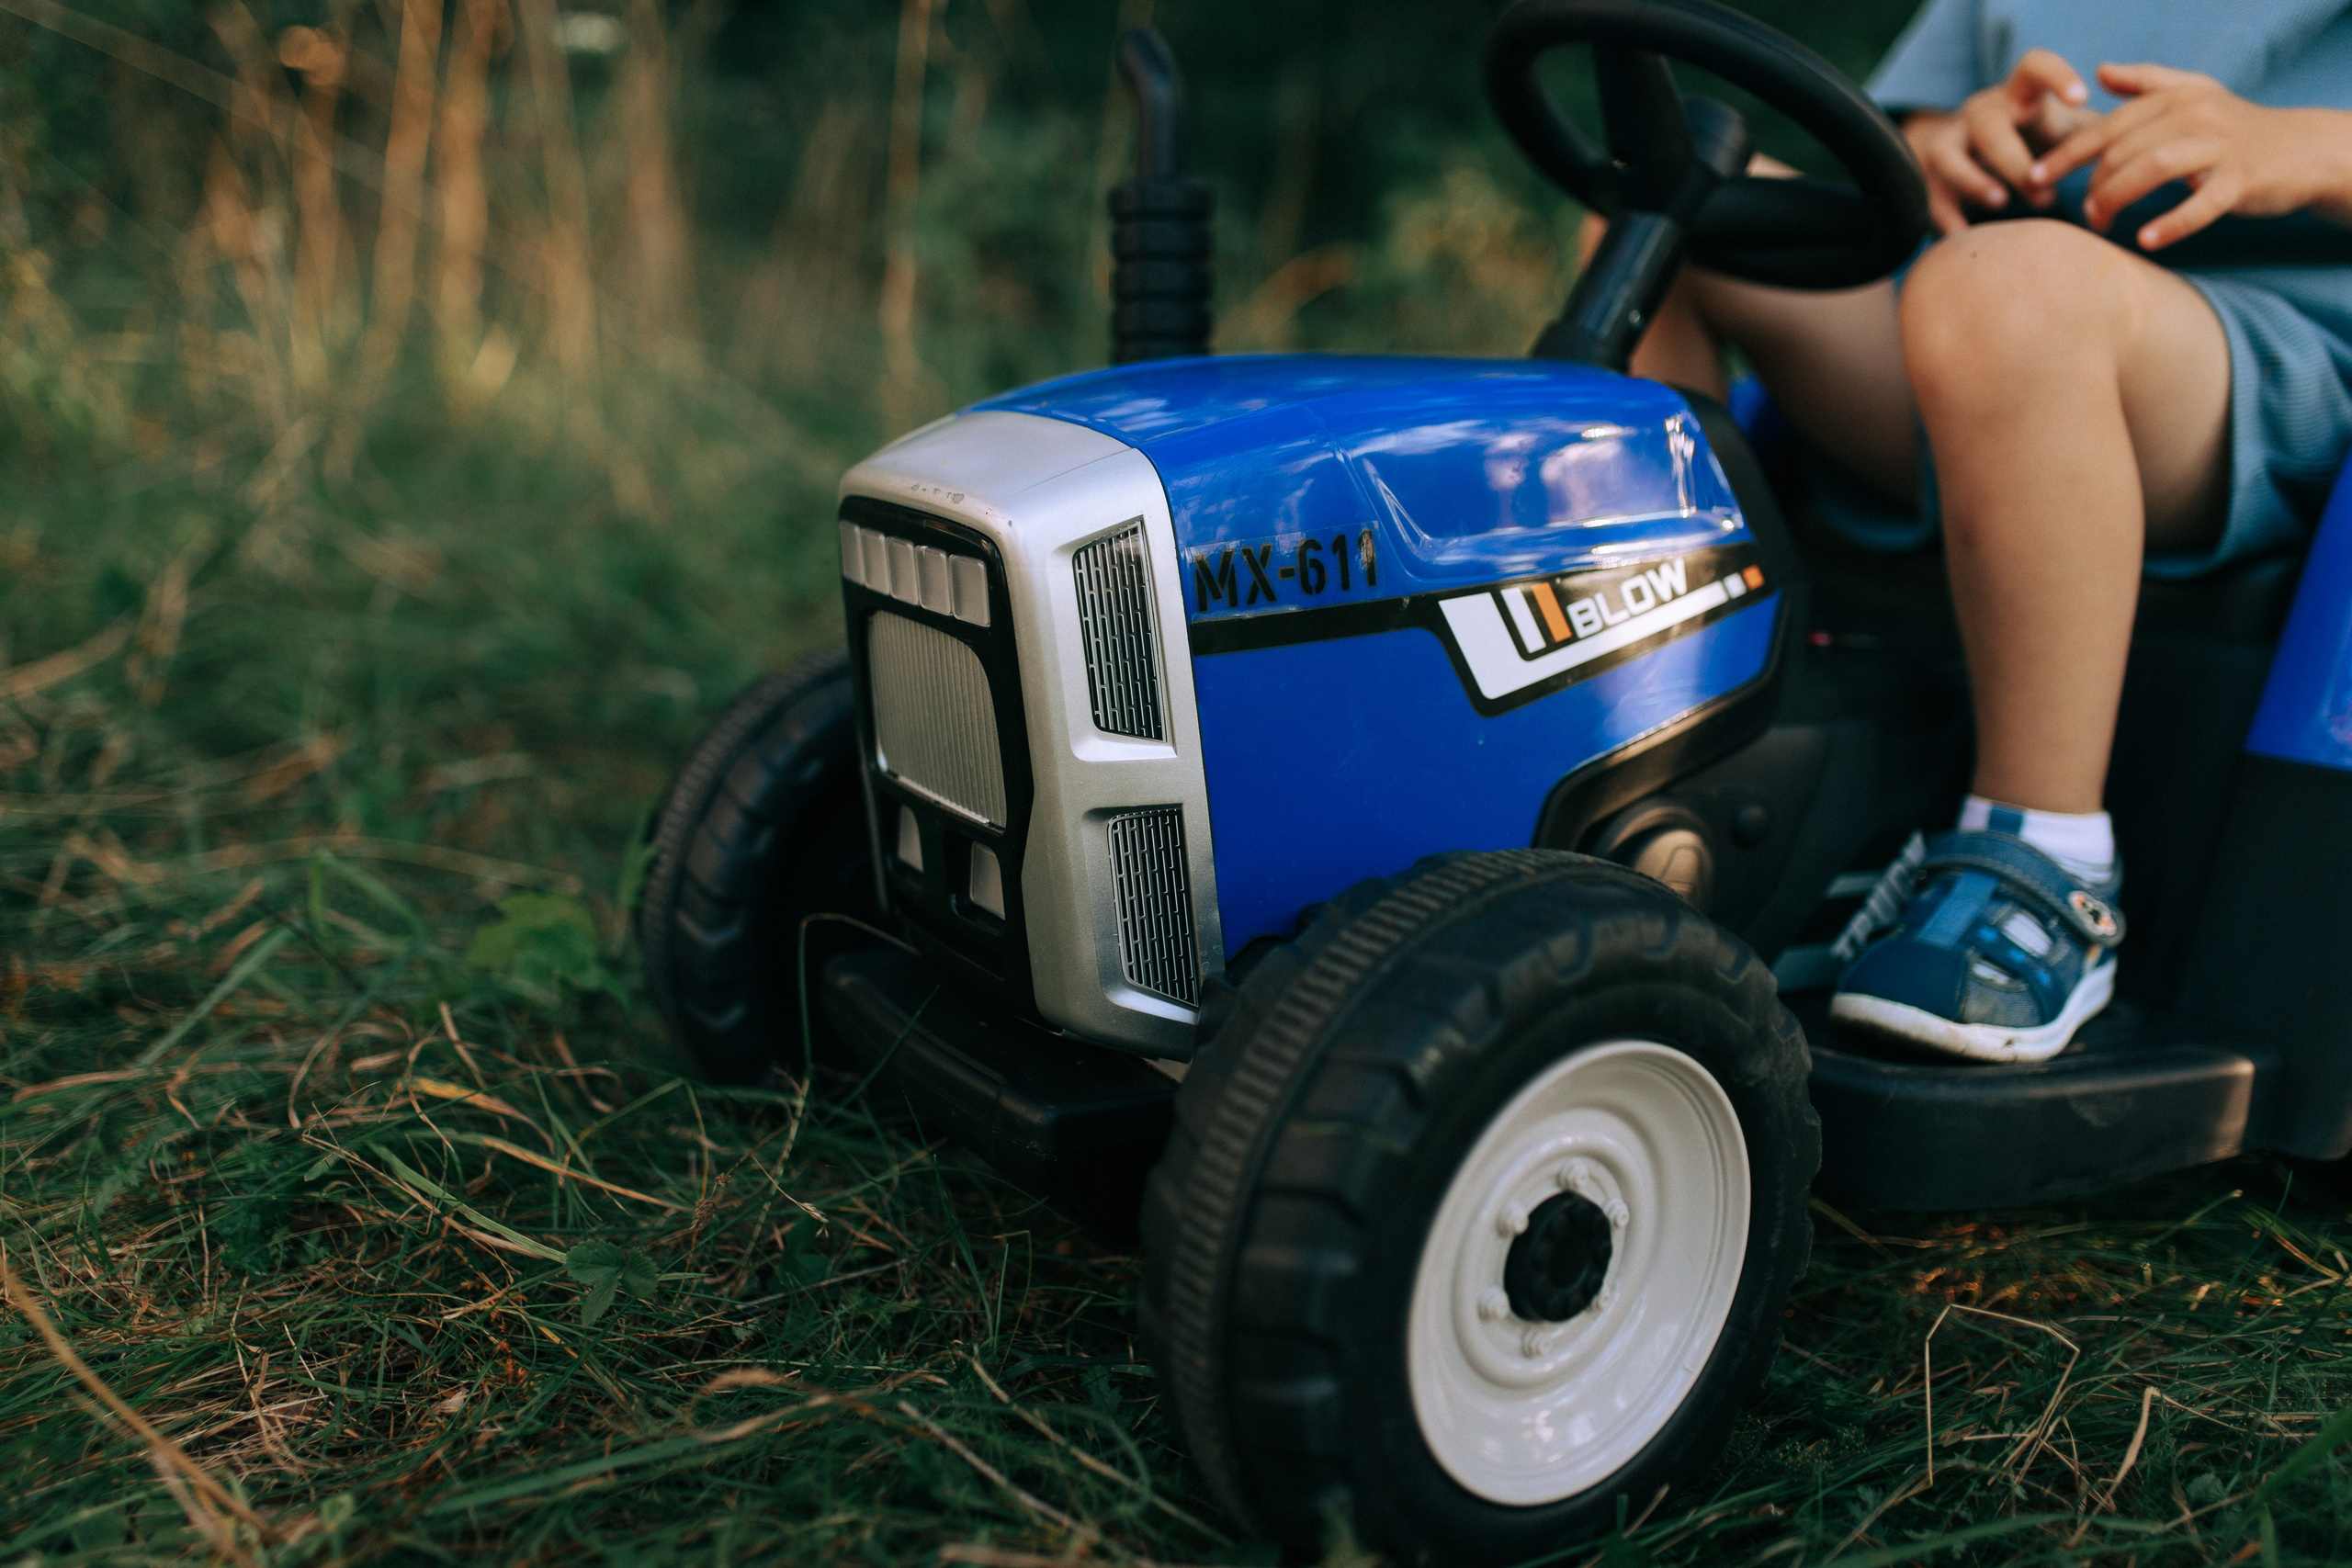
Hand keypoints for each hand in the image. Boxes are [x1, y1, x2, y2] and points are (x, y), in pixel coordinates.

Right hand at [1903, 49, 2097, 233]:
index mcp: (2018, 97)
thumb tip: (2145, 148)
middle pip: (1990, 126)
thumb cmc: (2032, 141)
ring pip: (1949, 157)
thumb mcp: (2064, 129)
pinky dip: (1947, 218)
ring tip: (2001, 203)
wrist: (1962, 155)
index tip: (2082, 97)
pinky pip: (1929, 198)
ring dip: (1975, 180)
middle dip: (2016, 160)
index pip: (2034, 67)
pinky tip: (1964, 237)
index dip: (2057, 76)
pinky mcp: (1927, 179)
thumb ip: (2098, 133)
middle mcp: (1979, 115)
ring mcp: (1947, 144)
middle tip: (2044, 193)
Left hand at [2033, 63, 2351, 248]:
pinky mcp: (2241, 179)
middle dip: (2094, 186)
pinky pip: (2200, 203)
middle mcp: (2195, 115)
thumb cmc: (2233, 126)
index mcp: (2174, 98)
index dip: (2065, 154)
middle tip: (2084, 215)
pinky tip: (2146, 240)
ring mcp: (2219, 146)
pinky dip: (2171, 223)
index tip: (2031, 178)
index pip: (2107, 127)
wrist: (2298, 149)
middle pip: (2124, 151)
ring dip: (2118, 199)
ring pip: (2153, 169)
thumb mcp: (2193, 94)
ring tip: (2103, 224)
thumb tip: (2100, 72)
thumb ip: (2146, 83)